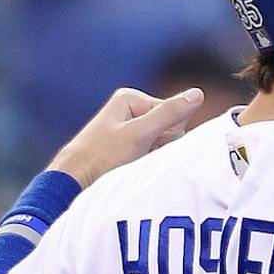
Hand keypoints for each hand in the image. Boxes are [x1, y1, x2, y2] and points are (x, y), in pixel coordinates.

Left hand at [49, 87, 201, 187]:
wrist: (75, 179)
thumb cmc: (103, 156)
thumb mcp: (140, 134)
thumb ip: (170, 114)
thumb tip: (197, 94)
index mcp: (131, 98)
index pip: (174, 114)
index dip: (166, 134)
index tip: (143, 144)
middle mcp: (131, 109)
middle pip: (169, 127)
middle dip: (160, 145)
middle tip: (137, 155)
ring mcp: (130, 127)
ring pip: (162, 142)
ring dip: (153, 155)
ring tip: (131, 161)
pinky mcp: (128, 144)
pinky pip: (151, 151)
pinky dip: (146, 160)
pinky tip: (130, 165)